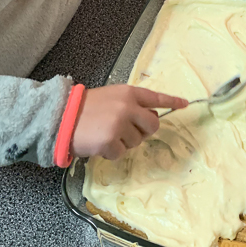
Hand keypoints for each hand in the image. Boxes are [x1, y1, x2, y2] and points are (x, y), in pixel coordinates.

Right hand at [70, 85, 187, 159]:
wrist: (61, 117)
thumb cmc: (86, 107)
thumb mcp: (111, 97)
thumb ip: (131, 104)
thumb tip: (150, 118)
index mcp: (129, 93)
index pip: (156, 97)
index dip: (171, 101)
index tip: (184, 104)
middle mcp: (128, 107)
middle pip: (152, 126)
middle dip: (143, 132)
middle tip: (126, 131)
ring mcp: (120, 124)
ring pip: (137, 142)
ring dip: (124, 142)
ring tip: (105, 133)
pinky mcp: (111, 141)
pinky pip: (121, 153)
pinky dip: (111, 153)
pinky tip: (99, 143)